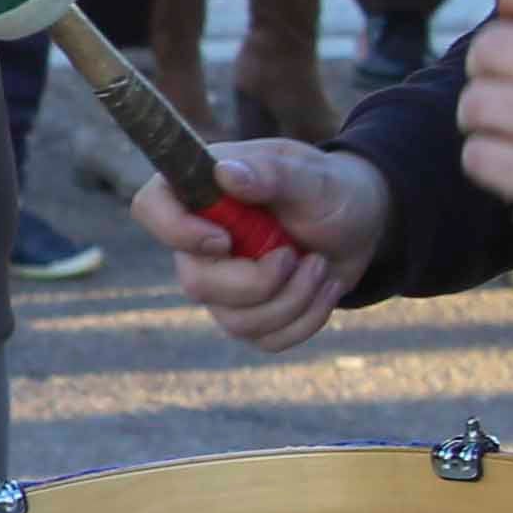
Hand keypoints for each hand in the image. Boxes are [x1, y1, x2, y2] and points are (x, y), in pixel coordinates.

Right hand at [137, 139, 385, 353]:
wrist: (361, 223)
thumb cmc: (330, 189)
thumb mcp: (310, 176)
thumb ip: (271, 174)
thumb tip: (226, 175)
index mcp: (201, 192)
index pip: (150, 208)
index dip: (176, 232)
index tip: (225, 239)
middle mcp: (200, 242)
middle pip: (196, 284)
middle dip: (258, 282)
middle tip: (296, 255)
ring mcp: (222, 283)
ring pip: (235, 321)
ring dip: (292, 300)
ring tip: (320, 266)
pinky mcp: (250, 315)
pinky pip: (266, 339)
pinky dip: (306, 319)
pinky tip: (324, 287)